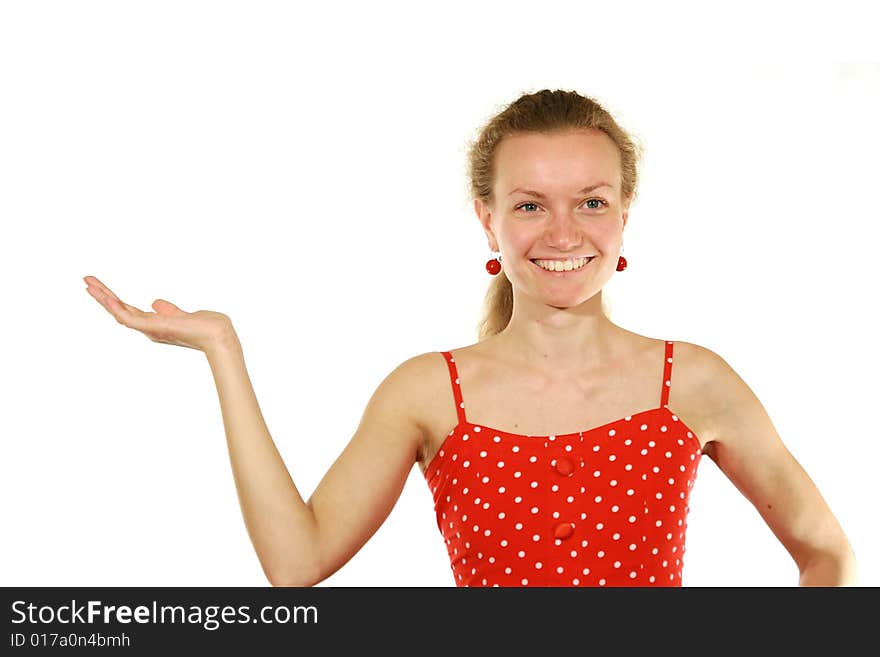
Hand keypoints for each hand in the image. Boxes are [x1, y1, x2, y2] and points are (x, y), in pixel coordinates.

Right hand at [83, 275, 234, 352]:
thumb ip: (168, 310)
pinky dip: (117, 309)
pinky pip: (130, 320)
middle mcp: (150, 329)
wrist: (218, 335)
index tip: (100, 286)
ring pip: (120, 314)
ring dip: (103, 299)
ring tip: (88, 284)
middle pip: (120, 311)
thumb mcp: (183, 314)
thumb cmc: (207, 327)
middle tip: (86, 280)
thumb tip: (154, 302)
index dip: (113, 299)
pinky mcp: (155, 329)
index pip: (129, 310)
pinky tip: (106, 298)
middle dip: (102, 296)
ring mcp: (151, 330)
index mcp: (155, 325)